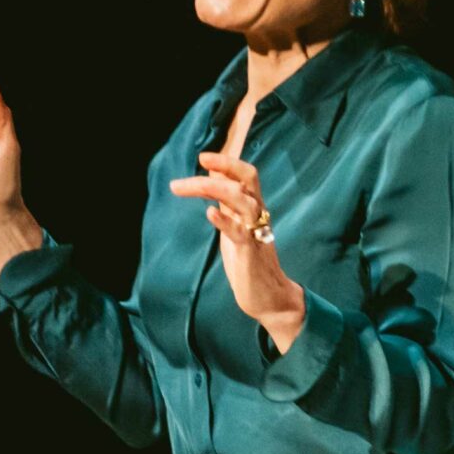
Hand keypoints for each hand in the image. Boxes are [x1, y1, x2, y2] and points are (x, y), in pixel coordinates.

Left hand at [169, 151, 305, 352]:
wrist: (269, 296)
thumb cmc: (249, 261)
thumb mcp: (235, 226)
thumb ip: (227, 203)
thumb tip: (213, 177)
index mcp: (253, 208)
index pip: (246, 175)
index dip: (227, 162)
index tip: (203, 156)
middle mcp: (257, 215)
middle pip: (247, 180)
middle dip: (226, 165)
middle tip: (199, 159)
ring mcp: (255, 232)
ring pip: (241, 200)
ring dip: (212, 189)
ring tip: (185, 186)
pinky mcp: (250, 252)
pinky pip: (239, 232)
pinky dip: (224, 221)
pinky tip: (209, 214)